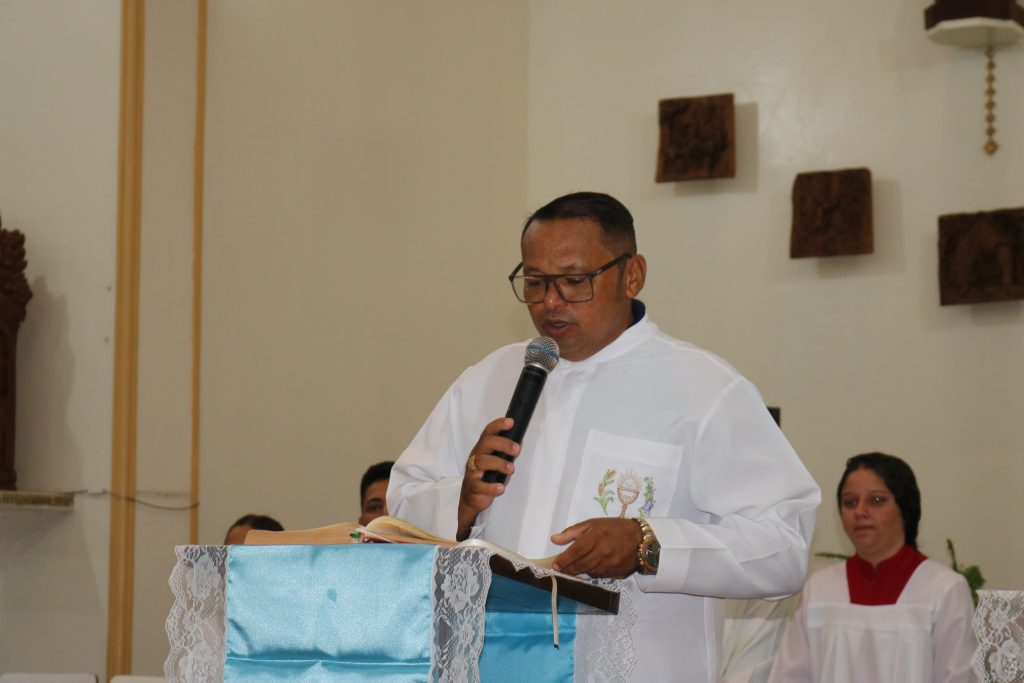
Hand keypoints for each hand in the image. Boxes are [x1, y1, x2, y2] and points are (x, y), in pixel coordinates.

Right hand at [456, 417, 518, 539]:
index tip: (511, 422)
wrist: (472, 497)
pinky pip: (479, 485)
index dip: (498, 425)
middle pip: (486, 443)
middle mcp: (476, 457)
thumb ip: (507, 452)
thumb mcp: (498, 461)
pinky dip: (491, 487)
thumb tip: (520, 439)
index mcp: (483, 449)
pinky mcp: (473, 487)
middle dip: (503, 444)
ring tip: (511, 469)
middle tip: (516, 449)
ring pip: (482, 462)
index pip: (488, 432)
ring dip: (499, 464)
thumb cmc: (487, 476)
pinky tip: (500, 488)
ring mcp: (473, 471)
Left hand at [550, 518, 642, 578]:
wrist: (641, 538)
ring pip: (589, 572)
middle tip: (561, 569)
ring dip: (580, 571)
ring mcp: (611, 565)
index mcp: (596, 537)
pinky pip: (599, 576)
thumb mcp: (592, 523)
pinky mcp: (617, 574)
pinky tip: (591, 567)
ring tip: (574, 568)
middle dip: (569, 569)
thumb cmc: (614, 528)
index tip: (555, 565)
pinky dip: (593, 572)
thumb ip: (572, 532)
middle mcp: (603, 553)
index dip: (564, 560)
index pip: (575, 552)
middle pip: (581, 565)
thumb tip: (554, 539)